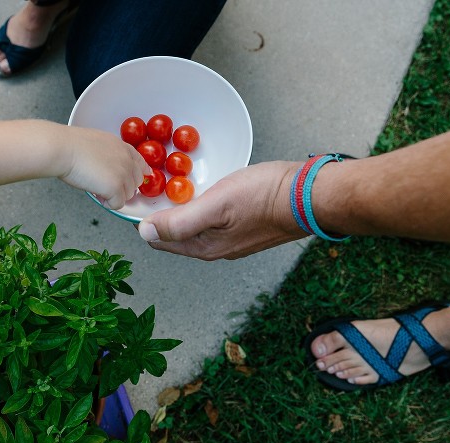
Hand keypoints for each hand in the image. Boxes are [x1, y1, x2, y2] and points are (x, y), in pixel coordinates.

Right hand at [59, 126, 149, 209]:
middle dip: (123, 187)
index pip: (140, 163)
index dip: (138, 174)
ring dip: (113, 196)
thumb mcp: (97, 142)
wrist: (63, 148)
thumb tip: (108, 167)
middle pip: (136, 182)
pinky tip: (96, 194)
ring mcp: (123, 174)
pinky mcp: (116, 187)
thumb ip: (109, 154)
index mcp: (122, 146)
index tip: (134, 181)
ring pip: (127, 195)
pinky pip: (118, 204)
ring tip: (96, 188)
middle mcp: (127, 159)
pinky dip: (107, 203)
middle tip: (105, 186)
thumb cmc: (71, 145)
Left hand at [137, 161, 307, 259]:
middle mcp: (215, 249)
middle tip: (153, 185)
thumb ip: (179, 222)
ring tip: (172, 186)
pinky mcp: (243, 227)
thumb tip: (145, 233)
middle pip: (175, 234)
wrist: (310, 195)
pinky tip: (202, 190)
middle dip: (161, 214)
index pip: (159, 239)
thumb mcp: (216, 205)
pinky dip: (200, 206)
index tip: (139, 195)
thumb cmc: (265, 197)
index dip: (145, 218)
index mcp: (204, 247)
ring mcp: (230, 240)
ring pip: (193, 226)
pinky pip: (210, 219)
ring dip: (180, 209)